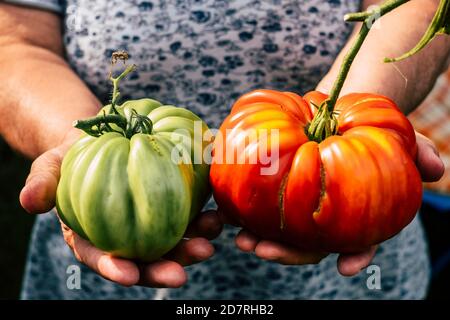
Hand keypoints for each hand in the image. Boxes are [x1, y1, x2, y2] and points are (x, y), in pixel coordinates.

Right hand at [20, 130, 222, 286]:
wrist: (101, 137)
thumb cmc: (72, 155)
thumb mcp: (51, 165)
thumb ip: (42, 182)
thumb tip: (28, 202)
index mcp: (92, 235)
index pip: (101, 258)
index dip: (114, 269)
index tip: (130, 275)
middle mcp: (124, 235)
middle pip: (144, 258)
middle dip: (163, 268)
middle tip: (183, 273)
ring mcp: (149, 221)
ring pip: (172, 240)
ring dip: (193, 242)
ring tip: (211, 234)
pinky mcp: (169, 204)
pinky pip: (187, 214)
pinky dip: (202, 216)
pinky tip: (216, 212)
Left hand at [234, 131, 443, 275]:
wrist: (332, 112)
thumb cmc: (364, 128)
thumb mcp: (393, 136)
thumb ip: (415, 151)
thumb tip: (437, 168)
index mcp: (352, 215)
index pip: (357, 242)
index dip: (354, 256)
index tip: (344, 267)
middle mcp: (323, 217)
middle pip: (307, 245)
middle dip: (286, 253)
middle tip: (262, 249)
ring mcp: (297, 207)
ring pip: (278, 231)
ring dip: (257, 237)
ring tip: (237, 236)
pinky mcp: (275, 190)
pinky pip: (257, 204)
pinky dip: (241, 209)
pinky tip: (225, 210)